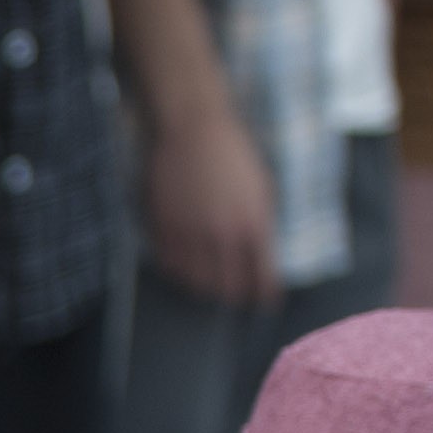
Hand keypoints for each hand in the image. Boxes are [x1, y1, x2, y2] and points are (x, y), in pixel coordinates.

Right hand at [147, 101, 281, 307]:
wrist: (194, 131)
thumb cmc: (235, 154)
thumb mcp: (262, 189)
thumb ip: (260, 223)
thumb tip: (259, 252)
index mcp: (253, 224)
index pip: (262, 275)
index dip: (266, 294)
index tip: (268, 302)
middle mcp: (222, 235)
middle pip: (228, 285)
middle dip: (235, 295)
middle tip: (236, 297)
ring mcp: (190, 233)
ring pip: (196, 280)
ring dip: (204, 288)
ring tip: (208, 287)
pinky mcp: (164, 226)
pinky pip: (170, 264)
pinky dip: (178, 273)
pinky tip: (183, 270)